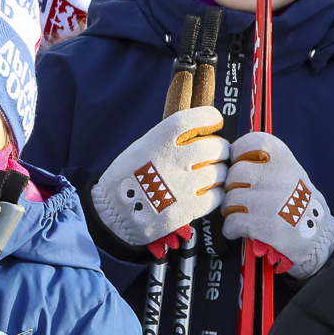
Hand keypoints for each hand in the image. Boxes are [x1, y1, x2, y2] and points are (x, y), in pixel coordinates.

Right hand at [90, 105, 228, 249]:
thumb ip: (165, 140)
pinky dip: (217, 193)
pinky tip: (207, 193)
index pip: (191, 120)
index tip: (214, 121)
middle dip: (220, 149)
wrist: (113, 217)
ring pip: (220, 172)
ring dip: (219, 172)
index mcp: (156, 142)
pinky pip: (217, 196)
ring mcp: (182, 186)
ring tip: (210, 175)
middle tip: (216, 153)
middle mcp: (172, 161)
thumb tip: (195, 133)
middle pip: (214, 147)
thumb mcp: (138, 150)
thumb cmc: (126, 181)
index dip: (208, 117)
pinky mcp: (188, 209)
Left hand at [221, 132, 333, 279]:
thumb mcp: (290, 171)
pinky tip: (242, 229)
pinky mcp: (259, 224)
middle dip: (233, 187)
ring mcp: (266, 200)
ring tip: (245, 214)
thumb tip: (233, 158)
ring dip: (232, 210)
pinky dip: (232, 228)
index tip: (239, 162)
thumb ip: (266, 162)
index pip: (250, 143)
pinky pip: (231, 222)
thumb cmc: (299, 202)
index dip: (238, 153)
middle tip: (243, 196)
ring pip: (229, 200)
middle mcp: (275, 176)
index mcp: (283, 159)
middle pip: (233, 174)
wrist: (318, 235)